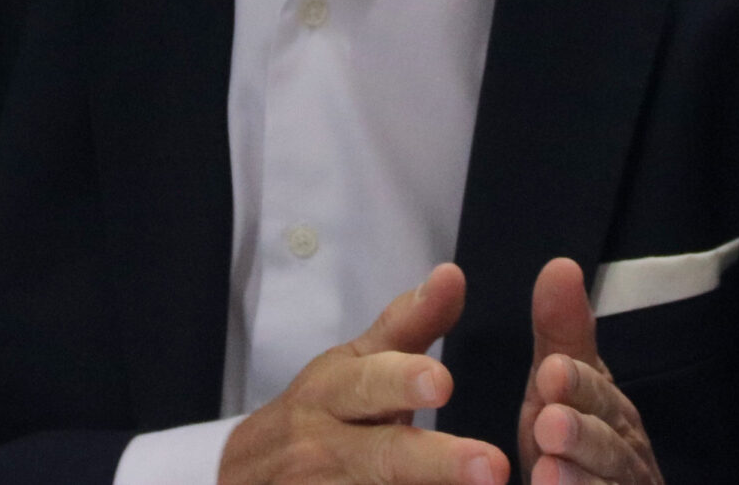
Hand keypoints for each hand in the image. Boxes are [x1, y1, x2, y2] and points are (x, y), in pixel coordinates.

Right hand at [220, 263, 511, 484]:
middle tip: (491, 467)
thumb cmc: (322, 410)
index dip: (402, 382)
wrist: (247, 475)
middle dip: (438, 462)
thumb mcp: (354, 363)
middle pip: (384, 457)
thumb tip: (452, 273)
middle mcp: (324, 445)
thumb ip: (408, 323)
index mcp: (331, 392)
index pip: (368, 384)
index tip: (442, 382)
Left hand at [515, 259, 662, 484]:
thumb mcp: (559, 389)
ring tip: (546, 473)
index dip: (580, 386)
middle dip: (583, 435)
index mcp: (616, 418)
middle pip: (612, 448)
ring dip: (580, 483)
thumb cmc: (572, 448)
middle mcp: (628, 460)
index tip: (551, 371)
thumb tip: (561, 264)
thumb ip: (562, 334)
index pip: (603, 398)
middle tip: (549, 424)